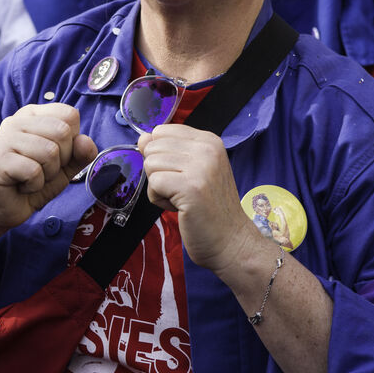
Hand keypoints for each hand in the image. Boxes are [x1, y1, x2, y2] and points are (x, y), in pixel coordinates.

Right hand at [0, 104, 96, 238]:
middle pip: (62, 131)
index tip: (54, 156)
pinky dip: (35, 185)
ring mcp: (4, 138)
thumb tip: (86, 142)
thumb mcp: (65, 166)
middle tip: (42, 170)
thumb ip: (80, 153)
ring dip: (47, 174)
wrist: (5, 208)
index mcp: (33, 114)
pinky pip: (34, 171)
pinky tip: (22, 186)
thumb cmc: (34, 182)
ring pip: (49, 152)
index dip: (71, 141)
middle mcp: (16, 120)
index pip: (69, 114)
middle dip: (61, 160)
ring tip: (32, 178)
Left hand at [139, 124, 258, 271]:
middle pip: (152, 147)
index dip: (161, 155)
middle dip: (158, 173)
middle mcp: (207, 148)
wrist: (232, 241)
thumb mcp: (192, 170)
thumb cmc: (209, 208)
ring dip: (158, 188)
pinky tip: (179, 208)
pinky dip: (158, 200)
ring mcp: (200, 167)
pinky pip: (153, 183)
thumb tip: (142, 139)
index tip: (181, 175)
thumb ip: (167, 151)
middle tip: (182, 191)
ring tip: (182, 200)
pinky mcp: (191, 187)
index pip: (161, 131)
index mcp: (208, 140)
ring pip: (150, 165)